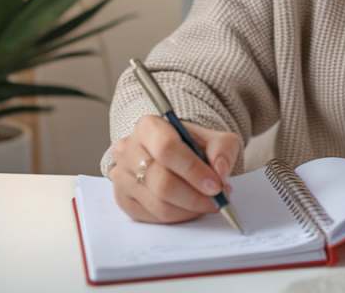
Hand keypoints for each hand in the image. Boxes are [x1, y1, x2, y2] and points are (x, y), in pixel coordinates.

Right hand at [110, 115, 239, 223]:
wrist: (171, 153)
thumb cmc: (190, 145)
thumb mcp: (212, 138)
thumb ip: (222, 149)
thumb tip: (220, 171)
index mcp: (148, 127)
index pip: (167, 149)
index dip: (193, 170)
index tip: (216, 185)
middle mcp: (128, 150)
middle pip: (162, 182)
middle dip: (195, 196)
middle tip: (217, 200)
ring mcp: (122, 176)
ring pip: (159, 205)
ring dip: (190, 210)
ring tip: (208, 203)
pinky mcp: (123, 199)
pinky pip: (153, 217)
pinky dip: (179, 217)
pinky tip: (191, 208)